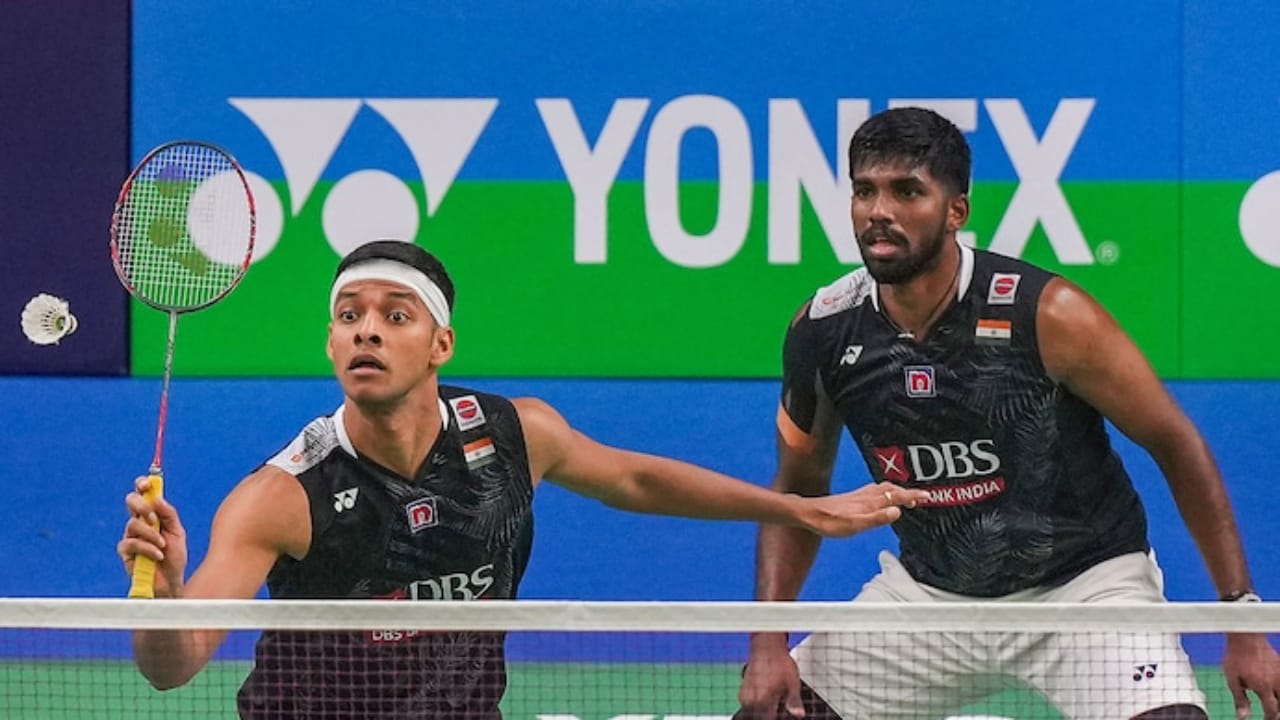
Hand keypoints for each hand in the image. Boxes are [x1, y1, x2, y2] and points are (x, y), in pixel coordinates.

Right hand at [118, 476, 188, 596]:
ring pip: (133, 523)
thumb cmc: (175, 557)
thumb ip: (169, 514)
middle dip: (143, 506)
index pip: (143, 494)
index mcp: (152, 515)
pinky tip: (158, 555)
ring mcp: (130, 536)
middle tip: (154, 518)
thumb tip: (157, 498)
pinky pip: (131, 543)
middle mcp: (139, 522)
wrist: (171, 581)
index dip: (142, 484)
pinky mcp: (125, 552)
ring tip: (162, 546)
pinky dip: (147, 548)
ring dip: (151, 534)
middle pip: (131, 501)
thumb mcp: (177, 532)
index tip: (146, 483)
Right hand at [739, 637, 803, 718]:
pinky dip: (756, 701)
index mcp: (763, 700)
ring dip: (761, 707)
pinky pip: (748, 702)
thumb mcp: (792, 683)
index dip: (777, 715)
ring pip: (753, 709)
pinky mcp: (743, 688)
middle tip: (778, 700)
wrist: (767, 645)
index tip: (780, 710)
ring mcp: (745, 693)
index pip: (769, 719)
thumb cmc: (779, 661)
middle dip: (769, 711)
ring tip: (772, 696)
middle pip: (760, 715)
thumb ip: (794, 701)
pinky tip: (764, 693)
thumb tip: (798, 715)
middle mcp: (752, 698)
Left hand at [800, 482, 928, 536]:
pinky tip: (880, 496)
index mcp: (869, 502)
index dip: (912, 496)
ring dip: (897, 491)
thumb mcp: (855, 525)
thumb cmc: (829, 521)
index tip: (927, 496)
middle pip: (892, 490)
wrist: (808, 513)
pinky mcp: (852, 497)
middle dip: (908, 492)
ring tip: (906, 496)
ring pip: (883, 489)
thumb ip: (877, 518)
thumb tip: (898, 511)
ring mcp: (858, 495)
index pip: (896, 496)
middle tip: (921, 497)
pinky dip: (885, 491)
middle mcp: (865, 495)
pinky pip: (875, 490)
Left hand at [1225, 633, 1279, 719]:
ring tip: (1272, 701)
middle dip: (1277, 711)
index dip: (1269, 718)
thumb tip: (1243, 717)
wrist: (1246, 637)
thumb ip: (1239, 699)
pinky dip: (1279, 688)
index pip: (1272, 711)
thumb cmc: (1236, 657)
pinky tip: (1273, 688)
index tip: (1265, 719)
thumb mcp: (1232, 679)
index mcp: (1263, 687)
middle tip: (1270, 712)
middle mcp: (1276, 682)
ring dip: (1279, 700)